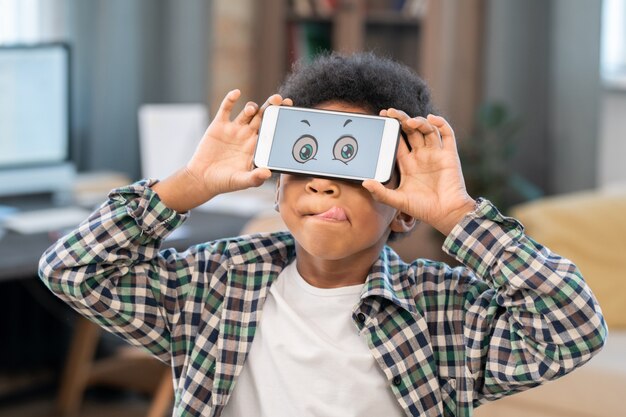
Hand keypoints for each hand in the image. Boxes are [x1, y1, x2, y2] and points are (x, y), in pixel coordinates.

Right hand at [152, 90, 290, 211]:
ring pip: (247, 112)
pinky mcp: (219, 125)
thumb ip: (254, 178)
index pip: (273, 130)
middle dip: (271, 107)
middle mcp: (248, 136)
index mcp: (257, 147)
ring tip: (252, 109)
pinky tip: (236, 93)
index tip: (289, 109)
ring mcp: (234, 129)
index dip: (281, 119)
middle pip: (263, 117)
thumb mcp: (241, 182)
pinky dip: (230, 99)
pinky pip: (226, 108)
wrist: (202, 179)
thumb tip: (268, 173)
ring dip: (252, 107)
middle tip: (278, 99)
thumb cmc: (225, 182)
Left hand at [362, 109, 474, 235]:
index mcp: (407, 163)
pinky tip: (432, 118)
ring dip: (419, 121)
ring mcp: (435, 154)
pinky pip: (447, 134)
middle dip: (401, 119)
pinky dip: (441, 124)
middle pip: (410, 130)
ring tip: (409, 121)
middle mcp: (421, 156)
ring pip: (427, 130)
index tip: (382, 117)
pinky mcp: (449, 155)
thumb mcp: (397, 201)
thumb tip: (365, 183)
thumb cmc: (422, 209)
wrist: (446, 214)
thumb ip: (381, 193)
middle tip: (390, 112)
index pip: (397, 140)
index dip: (390, 128)